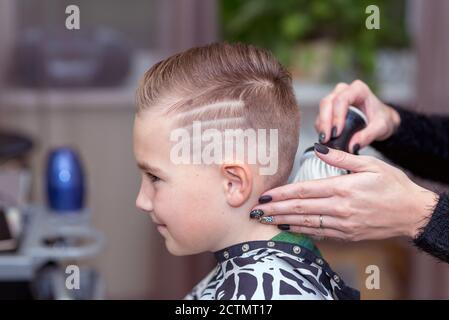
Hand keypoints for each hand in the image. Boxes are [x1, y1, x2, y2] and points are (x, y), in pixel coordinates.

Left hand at [252, 146, 438, 240]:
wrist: (413, 213)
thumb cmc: (394, 186)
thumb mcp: (370, 165)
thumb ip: (341, 158)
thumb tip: (319, 147)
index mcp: (342, 188)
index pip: (304, 191)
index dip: (281, 194)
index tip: (265, 196)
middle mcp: (340, 208)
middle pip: (300, 209)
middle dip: (275, 210)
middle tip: (255, 211)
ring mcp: (343, 224)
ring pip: (306, 223)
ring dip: (284, 222)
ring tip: (265, 221)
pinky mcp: (347, 235)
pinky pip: (320, 233)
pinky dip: (302, 231)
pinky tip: (288, 228)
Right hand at [316, 80, 400, 152]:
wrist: (379, 119)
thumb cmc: (381, 119)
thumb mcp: (381, 127)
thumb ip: (368, 136)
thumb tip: (352, 146)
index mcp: (358, 90)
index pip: (342, 99)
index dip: (337, 116)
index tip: (337, 133)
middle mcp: (344, 91)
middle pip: (328, 102)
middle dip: (325, 122)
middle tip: (326, 139)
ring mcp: (335, 97)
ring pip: (322, 108)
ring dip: (321, 125)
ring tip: (325, 141)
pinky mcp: (330, 108)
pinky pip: (321, 116)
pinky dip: (321, 127)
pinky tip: (326, 138)